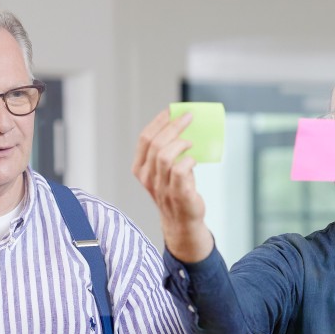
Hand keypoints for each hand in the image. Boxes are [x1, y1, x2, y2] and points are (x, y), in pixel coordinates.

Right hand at [132, 109, 213, 262]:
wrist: (183, 222)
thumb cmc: (176, 191)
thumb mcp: (165, 171)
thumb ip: (168, 151)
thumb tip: (184, 126)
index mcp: (140, 169)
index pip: (145, 139)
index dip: (159, 122)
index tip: (172, 111)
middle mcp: (147, 178)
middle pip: (156, 144)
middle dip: (173, 126)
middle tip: (189, 117)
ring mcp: (161, 187)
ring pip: (165, 156)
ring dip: (180, 143)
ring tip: (191, 142)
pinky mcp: (178, 194)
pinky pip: (181, 170)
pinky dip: (189, 160)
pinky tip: (194, 160)